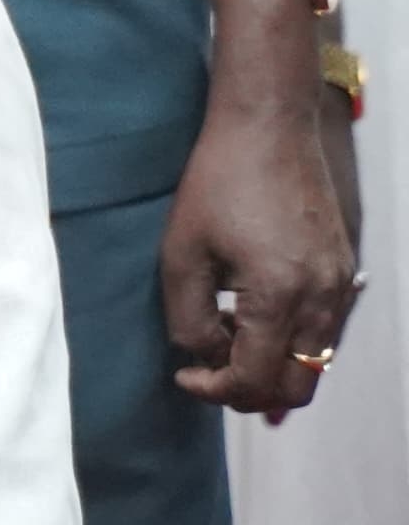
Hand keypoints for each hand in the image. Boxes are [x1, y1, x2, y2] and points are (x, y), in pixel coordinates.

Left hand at [162, 1, 360, 420]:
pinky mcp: (343, 273)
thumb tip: (202, 355)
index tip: (183, 376)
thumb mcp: (181, 253)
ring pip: (315, 364)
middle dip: (249, 393)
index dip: (214, 390)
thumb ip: (187, 317)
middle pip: (297, 386)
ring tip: (225, 348)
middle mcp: (322, 300)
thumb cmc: (217, 184)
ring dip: (272, 370)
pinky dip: (292, 345)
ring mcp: (339, 287)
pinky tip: (250, 325)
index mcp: (279, 298)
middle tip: (207, 376)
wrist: (269, 131)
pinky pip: (324, 332)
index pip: (255, 378)